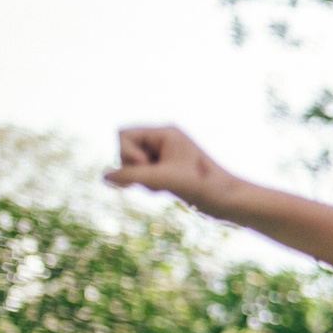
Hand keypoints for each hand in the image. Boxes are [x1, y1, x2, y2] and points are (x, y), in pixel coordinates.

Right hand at [106, 125, 244, 215]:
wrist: (228, 200)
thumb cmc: (202, 186)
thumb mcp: (162, 180)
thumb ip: (131, 176)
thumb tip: (104, 176)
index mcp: (166, 132)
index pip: (124, 133)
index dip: (127, 152)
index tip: (147, 165)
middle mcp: (164, 140)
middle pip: (125, 148)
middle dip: (134, 167)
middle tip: (158, 179)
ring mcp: (164, 154)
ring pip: (131, 164)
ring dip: (141, 179)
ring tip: (163, 187)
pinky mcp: (166, 169)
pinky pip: (141, 174)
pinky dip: (146, 184)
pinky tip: (160, 191)